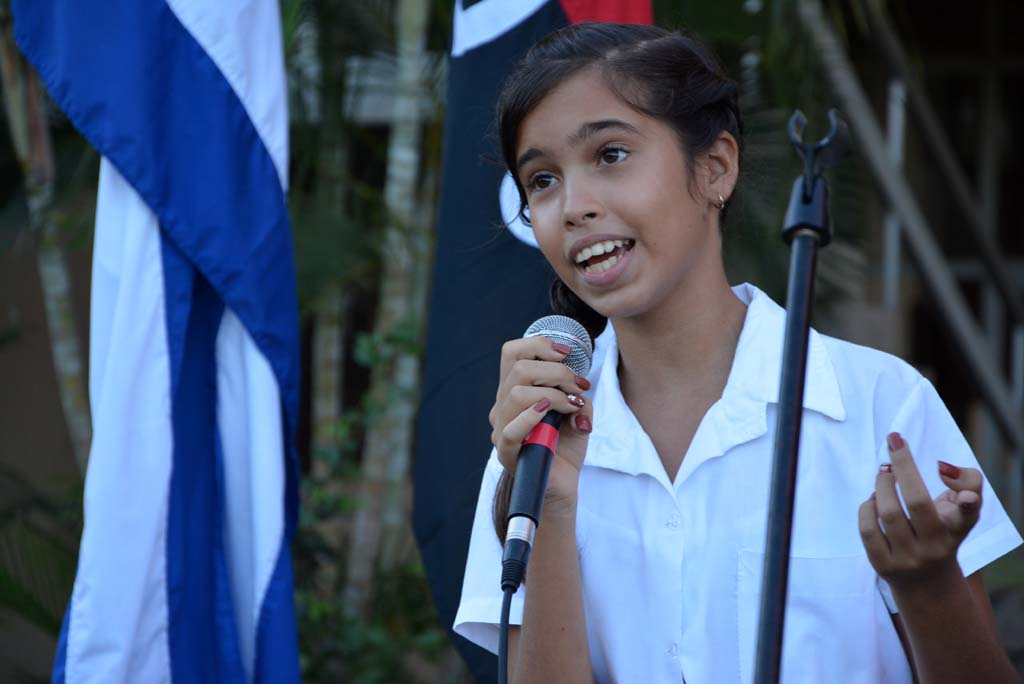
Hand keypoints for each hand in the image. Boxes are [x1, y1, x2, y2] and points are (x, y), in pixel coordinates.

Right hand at [488, 336, 593, 512]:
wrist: (560, 485)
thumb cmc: (564, 447)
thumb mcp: (578, 413)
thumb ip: (578, 395)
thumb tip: (578, 391)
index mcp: (514, 391)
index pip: (512, 353)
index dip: (538, 345)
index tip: (566, 353)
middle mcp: (503, 406)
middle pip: (520, 369)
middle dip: (557, 372)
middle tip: (579, 387)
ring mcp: (501, 429)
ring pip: (516, 394)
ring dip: (553, 394)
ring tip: (572, 406)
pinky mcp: (506, 453)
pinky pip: (511, 430)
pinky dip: (532, 417)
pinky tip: (551, 415)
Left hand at [858, 432, 982, 589]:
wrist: (926, 580)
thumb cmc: (944, 530)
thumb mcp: (962, 509)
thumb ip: (967, 482)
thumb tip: (944, 467)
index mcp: (958, 529)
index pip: (967, 515)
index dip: (968, 502)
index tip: (965, 494)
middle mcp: (936, 546)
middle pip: (916, 502)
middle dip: (903, 467)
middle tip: (894, 447)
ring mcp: (909, 559)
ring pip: (888, 514)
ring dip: (882, 485)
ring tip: (884, 475)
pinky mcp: (883, 565)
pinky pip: (868, 530)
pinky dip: (867, 507)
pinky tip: (873, 501)